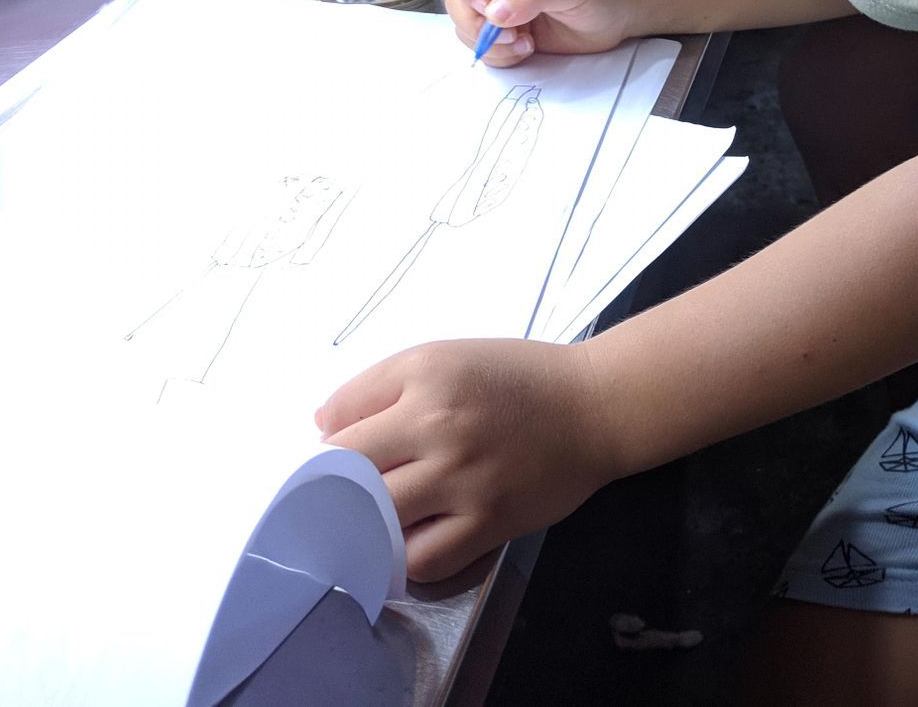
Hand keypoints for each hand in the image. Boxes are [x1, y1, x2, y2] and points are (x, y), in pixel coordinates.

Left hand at [316, 339, 620, 582]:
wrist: (594, 407)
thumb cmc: (517, 379)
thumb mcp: (445, 356)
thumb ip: (379, 384)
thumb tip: (322, 426)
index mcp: (426, 376)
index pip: (340, 421)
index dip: (327, 446)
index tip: (334, 460)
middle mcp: (439, 425)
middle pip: (349, 474)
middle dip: (335, 488)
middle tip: (343, 494)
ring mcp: (464, 479)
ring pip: (378, 520)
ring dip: (364, 525)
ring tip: (371, 521)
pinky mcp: (489, 521)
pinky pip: (424, 559)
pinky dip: (404, 561)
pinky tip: (407, 544)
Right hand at [448, 0, 647, 67]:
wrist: (624, 13)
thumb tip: (493, 12)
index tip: (486, 10)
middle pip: (459, 0)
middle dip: (474, 24)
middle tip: (510, 37)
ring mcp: (505, 9)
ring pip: (468, 28)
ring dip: (489, 44)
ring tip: (526, 45)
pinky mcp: (512, 34)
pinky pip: (486, 48)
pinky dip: (499, 56)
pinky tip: (528, 50)